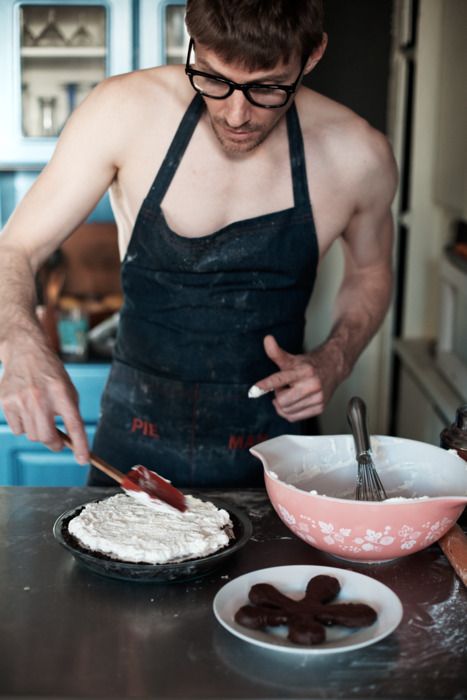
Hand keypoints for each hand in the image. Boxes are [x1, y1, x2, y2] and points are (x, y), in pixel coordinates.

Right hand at [0, 338, 88, 462]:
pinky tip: (25, 409)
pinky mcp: (6, 402)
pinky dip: (23, 425)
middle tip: (57, 441)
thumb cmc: (51, 374)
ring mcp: (21, 400)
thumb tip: (71, 443)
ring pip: (31, 435)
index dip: (80, 445)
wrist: (27, 352)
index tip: (83, 459)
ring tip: (39, 414)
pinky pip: (17, 429)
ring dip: (37, 432)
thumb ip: (70, 413)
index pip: (74, 424)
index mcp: (62, 392)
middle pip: (47, 437)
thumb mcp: (67, 389)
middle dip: (54, 444)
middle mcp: (40, 397)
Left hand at [253, 335, 340, 421]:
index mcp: (304, 371)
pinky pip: (294, 417)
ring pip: (287, 411)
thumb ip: (276, 353)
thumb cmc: (309, 365)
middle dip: (278, 395)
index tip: (254, 390)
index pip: (281, 379)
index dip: (266, 384)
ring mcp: (318, 398)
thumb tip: (267, 339)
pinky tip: (295, 401)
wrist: (333, 368)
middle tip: (284, 387)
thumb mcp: (292, 358)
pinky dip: (289, 411)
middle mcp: (312, 385)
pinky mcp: (320, 408)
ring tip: (292, 393)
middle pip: (281, 400)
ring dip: (284, 404)